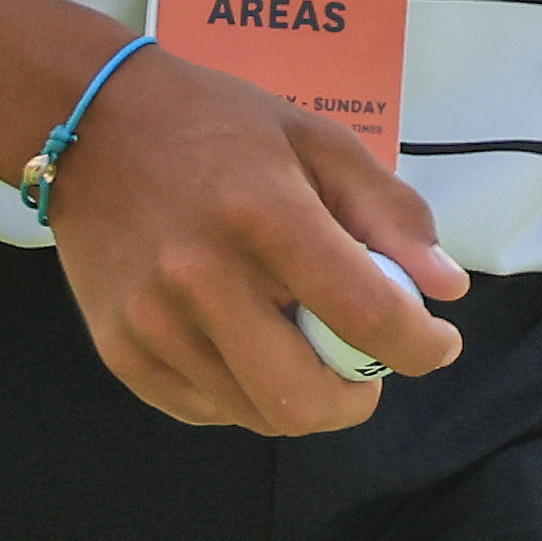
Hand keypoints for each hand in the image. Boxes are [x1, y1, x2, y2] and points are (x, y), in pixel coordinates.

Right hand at [46, 45, 466, 432]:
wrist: (94, 126)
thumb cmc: (221, 126)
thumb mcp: (319, 141)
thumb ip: (390, 214)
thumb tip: (448, 289)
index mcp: (265, 215)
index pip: (363, 314)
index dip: (418, 346)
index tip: (439, 345)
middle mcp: (200, 278)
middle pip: (303, 396)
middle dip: (356, 399)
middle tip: (370, 369)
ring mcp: (151, 322)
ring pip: (254, 414)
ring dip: (301, 399)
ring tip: (310, 349)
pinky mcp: (118, 350)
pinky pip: (203, 410)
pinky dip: (245, 396)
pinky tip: (253, 348)